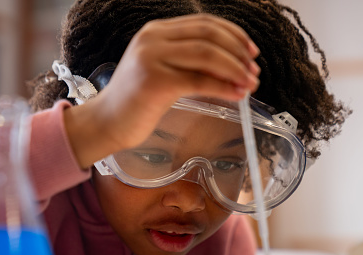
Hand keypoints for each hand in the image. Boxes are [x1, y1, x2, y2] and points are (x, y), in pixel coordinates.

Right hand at [66, 14, 259, 167]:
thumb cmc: (136, 101)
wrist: (107, 122)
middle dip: (238, 52)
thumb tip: (231, 65)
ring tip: (250, 83)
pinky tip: (237, 94)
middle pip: (209, 35)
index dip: (234, 35)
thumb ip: (188, 61)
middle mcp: (152, 38)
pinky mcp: (155, 82)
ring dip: (236, 69)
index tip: (251, 51)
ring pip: (208, 55)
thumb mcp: (161, 70)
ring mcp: (152, 58)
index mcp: (156, 32)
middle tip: (254, 70)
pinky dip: (224, 87)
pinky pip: (200, 80)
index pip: (204, 23)